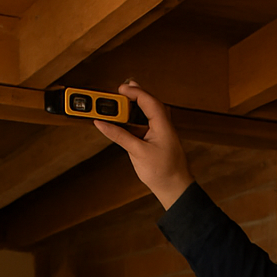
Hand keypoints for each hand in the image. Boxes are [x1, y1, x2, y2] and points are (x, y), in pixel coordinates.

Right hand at [95, 81, 193, 208]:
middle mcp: (162, 124)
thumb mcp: (138, 152)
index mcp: (163, 124)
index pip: (148, 100)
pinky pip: (142, 124)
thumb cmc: (164, 171)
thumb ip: (119, 135)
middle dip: (132, 95)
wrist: (174, 187)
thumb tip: (102, 124)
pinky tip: (121, 120)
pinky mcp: (154, 139)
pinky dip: (131, 120)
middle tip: (115, 92)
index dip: (133, 91)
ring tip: (115, 103)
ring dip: (130, 107)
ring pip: (144, 112)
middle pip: (146, 102)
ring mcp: (158, 131)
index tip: (118, 89)